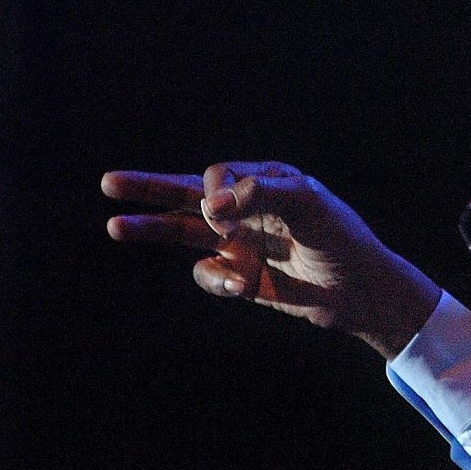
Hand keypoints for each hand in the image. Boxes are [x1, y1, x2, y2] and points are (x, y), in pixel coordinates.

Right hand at [102, 162, 440, 358]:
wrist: (360, 293)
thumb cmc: (342, 239)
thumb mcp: (310, 206)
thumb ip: (261, 195)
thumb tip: (208, 203)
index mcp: (269, 180)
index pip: (218, 176)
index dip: (211, 193)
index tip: (221, 214)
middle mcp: (250, 208)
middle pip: (189, 195)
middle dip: (150, 190)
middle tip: (110, 183)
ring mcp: (242, 242)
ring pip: (184, 232)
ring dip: (152, 230)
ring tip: (114, 226)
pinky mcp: (241, 275)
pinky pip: (209, 274)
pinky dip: (219, 280)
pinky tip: (244, 285)